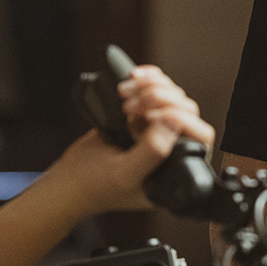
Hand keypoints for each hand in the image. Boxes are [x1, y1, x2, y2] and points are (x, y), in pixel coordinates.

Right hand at [58, 64, 214, 211]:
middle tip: (130, 108)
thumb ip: (152, 152)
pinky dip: (146, 79)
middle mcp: (172, 149)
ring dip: (150, 86)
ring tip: (124, 96)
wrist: (68, 180)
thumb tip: (173, 123)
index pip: (199, 136)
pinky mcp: (143, 115)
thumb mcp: (123, 174)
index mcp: (175, 169)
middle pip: (185, 109)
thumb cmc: (93, 186)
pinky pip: (156, 88)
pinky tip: (130, 81)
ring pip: (172, 95)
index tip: (150, 117)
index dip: (180, 120)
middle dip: (159, 99)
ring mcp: (158, 130)